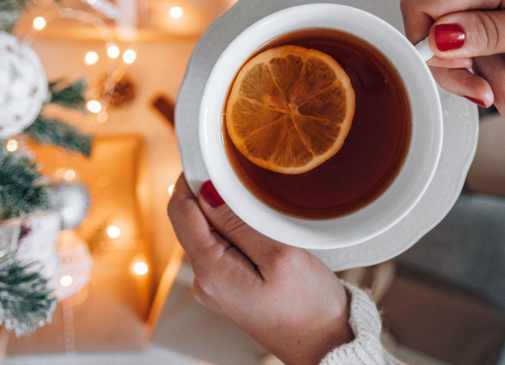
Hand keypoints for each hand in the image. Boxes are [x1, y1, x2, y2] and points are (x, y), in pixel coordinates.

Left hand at [167, 175, 351, 364]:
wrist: (324, 346)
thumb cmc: (309, 305)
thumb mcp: (279, 255)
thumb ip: (238, 223)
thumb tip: (206, 192)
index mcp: (210, 271)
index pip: (180, 211)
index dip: (189, 179)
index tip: (210, 158)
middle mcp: (204, 280)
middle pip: (190, 220)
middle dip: (208, 193)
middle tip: (239, 173)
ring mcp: (214, 285)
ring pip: (205, 232)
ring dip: (222, 211)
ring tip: (253, 200)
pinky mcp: (227, 286)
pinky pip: (218, 247)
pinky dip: (231, 229)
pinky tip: (254, 224)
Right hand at [401, 0, 504, 142]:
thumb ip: (488, 33)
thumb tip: (433, 40)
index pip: (422, 3)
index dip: (423, 43)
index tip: (450, 72)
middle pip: (443, 28)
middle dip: (465, 72)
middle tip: (486, 100)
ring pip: (471, 41)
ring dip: (495, 79)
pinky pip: (492, 36)